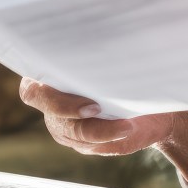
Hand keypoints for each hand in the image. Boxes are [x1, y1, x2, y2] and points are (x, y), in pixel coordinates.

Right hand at [18, 78, 187, 187]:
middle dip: (87, 125)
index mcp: (54, 72)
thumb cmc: (137, 73)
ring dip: (105, 136)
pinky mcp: (85, 140)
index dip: (58, 100)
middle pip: (56, 119)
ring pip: (76, 137)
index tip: (93, 105)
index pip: (33, 89)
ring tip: (131, 128)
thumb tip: (126, 42)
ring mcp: (66, 124)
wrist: (154, 92)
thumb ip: (118, 65)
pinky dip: (112, 142)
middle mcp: (54, 102)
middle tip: (119, 123)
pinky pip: (94, 145)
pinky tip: (129, 132)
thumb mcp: (130, 67)